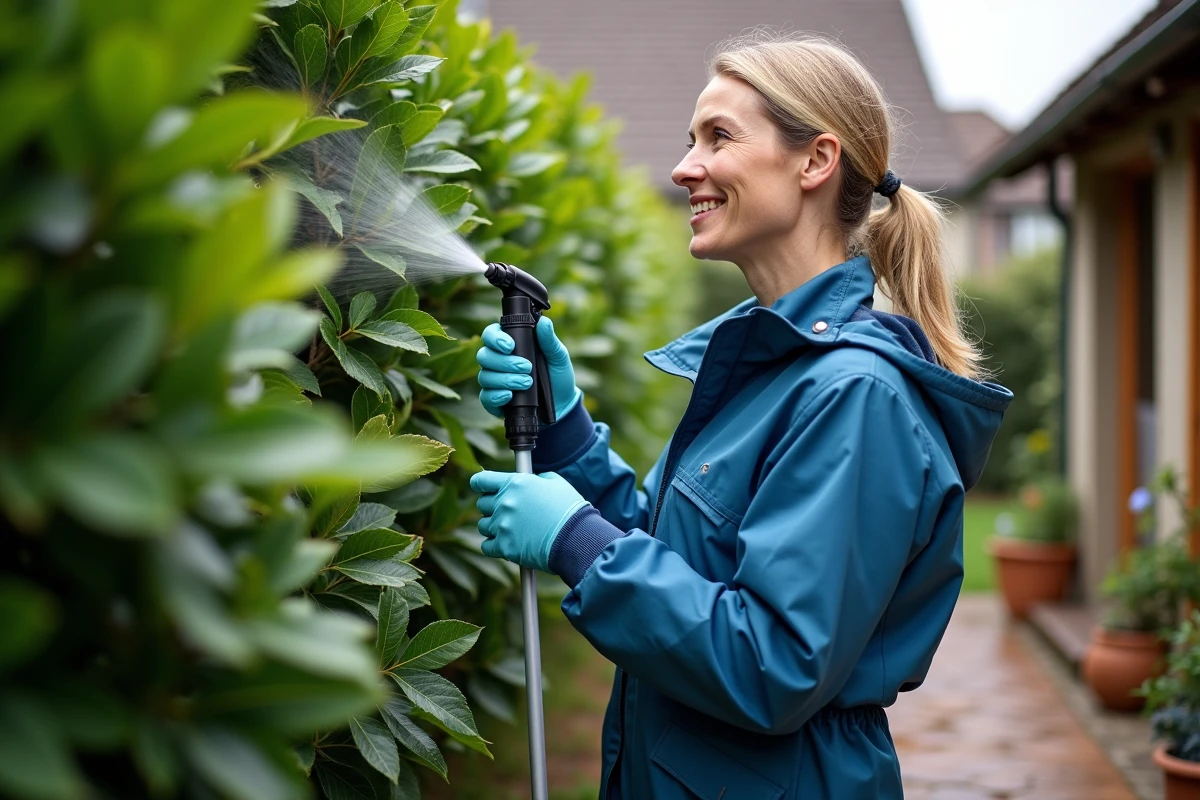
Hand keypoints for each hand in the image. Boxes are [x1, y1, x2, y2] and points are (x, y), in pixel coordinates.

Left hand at [470, 470, 588, 571]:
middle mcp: (505, 502)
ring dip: (494, 527)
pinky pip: (486, 546)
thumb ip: (538, 479)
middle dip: (492, 508)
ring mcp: (503, 525)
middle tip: (507, 513)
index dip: (480, 485)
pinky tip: (507, 544)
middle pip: (482, 504)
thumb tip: (533, 480)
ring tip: (510, 530)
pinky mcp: (504, 547)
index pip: (481, 480)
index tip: (484, 490)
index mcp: (515, 483)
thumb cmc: (570, 510)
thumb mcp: (556, 484)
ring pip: (483, 526)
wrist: (577, 537)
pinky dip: (494, 546)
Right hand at [476, 317, 579, 419]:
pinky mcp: (494, 401)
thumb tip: (544, 322)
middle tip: (527, 367)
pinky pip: (486, 397)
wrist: (562, 403)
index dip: (495, 338)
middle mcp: (497, 361)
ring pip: (484, 376)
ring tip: (527, 383)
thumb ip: (549, 340)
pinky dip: (496, 396)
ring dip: (505, 379)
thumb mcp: (558, 356)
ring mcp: (494, 381)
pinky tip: (510, 395)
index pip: (490, 334)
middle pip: (484, 356)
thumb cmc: (557, 375)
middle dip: (505, 362)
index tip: (510, 346)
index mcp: (508, 345)